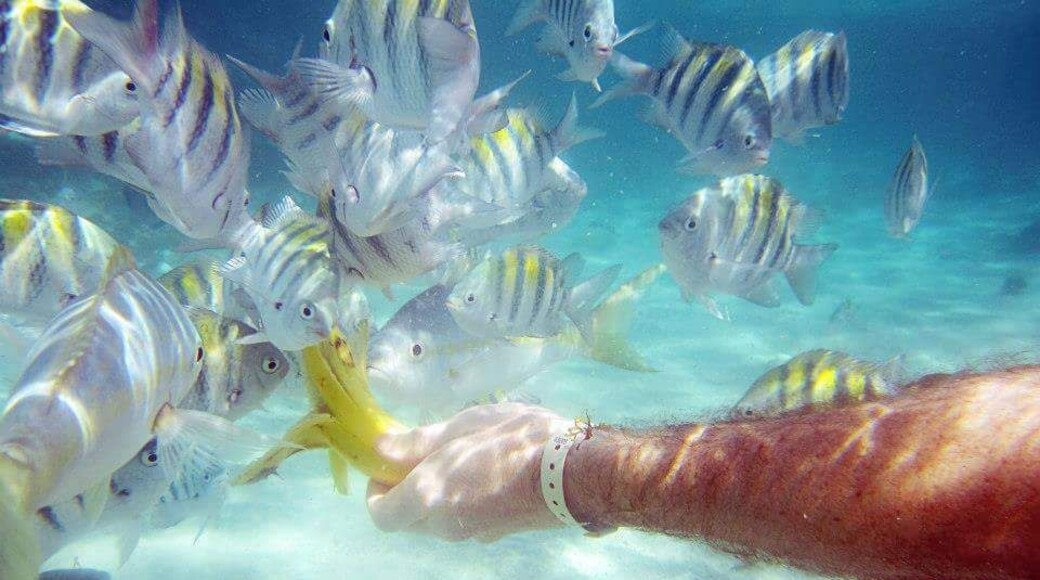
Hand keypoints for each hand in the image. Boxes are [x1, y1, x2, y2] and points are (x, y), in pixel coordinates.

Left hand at [366, 403, 571, 541]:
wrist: (574, 471)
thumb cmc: (516, 439)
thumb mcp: (462, 427)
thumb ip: (416, 442)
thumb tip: (379, 448)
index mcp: (428, 497)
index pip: (380, 514)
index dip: (376, 490)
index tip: (390, 463)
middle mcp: (444, 525)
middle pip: (407, 518)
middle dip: (405, 490)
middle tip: (426, 454)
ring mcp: (471, 534)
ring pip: (435, 520)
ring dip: (435, 494)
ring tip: (462, 456)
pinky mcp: (495, 534)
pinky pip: (463, 520)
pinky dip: (461, 501)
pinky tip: (486, 472)